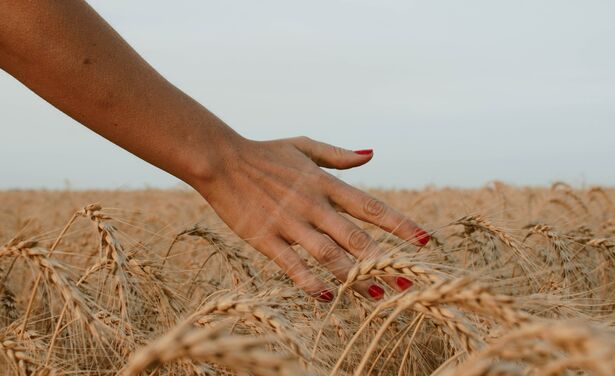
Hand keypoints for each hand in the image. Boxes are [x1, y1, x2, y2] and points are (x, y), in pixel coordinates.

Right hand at [190, 136, 429, 300]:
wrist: (221, 160)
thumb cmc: (265, 153)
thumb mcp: (304, 146)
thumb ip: (339, 155)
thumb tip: (372, 154)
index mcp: (325, 183)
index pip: (370, 207)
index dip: (400, 224)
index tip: (424, 241)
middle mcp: (312, 205)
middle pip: (356, 237)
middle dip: (385, 260)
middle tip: (410, 281)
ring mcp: (289, 223)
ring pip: (328, 255)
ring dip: (354, 277)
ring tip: (378, 295)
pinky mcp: (265, 238)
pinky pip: (292, 265)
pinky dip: (310, 281)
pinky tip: (328, 296)